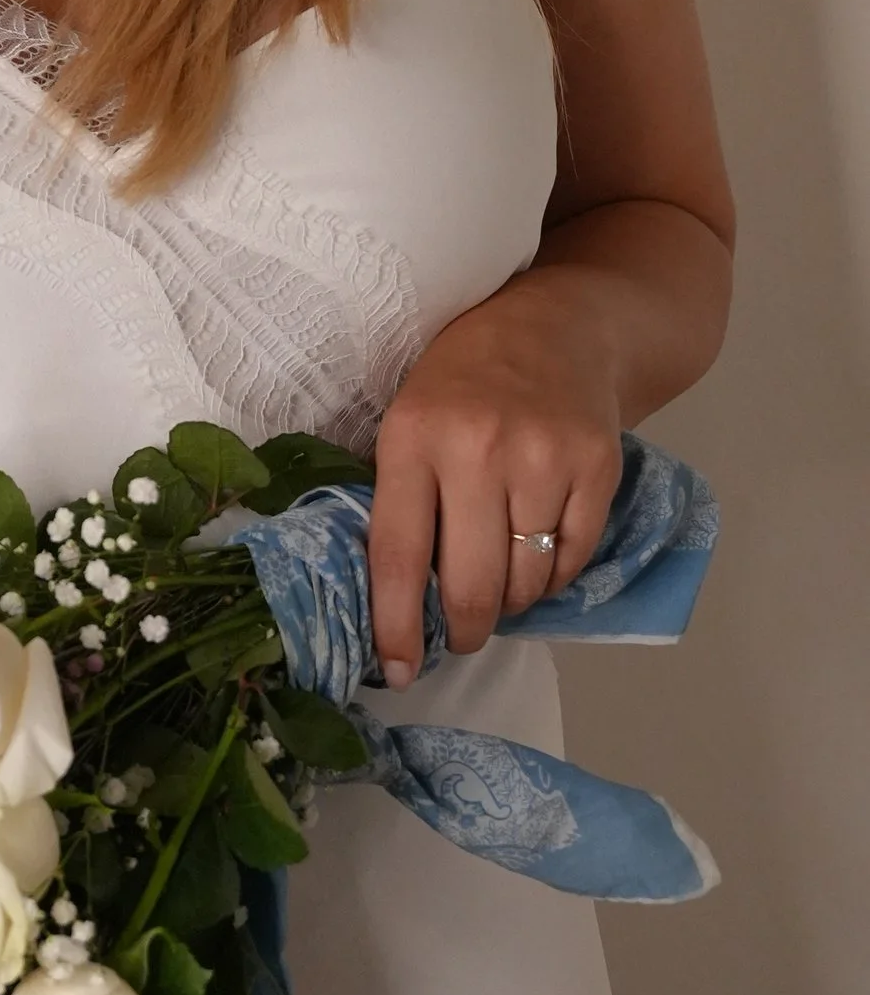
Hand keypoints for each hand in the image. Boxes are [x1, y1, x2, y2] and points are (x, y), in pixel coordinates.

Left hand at [368, 277, 621, 684]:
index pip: (400, 554)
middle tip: (459, 634)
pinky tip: (537, 556)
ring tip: (498, 581)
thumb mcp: (408, 419)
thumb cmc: (463, 380)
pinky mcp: (597, 468)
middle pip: (472, 585)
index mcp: (413, 437)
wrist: (558, 326)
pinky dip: (553, 577)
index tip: (398, 668)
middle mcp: (479, 450)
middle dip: (463, 630)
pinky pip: (572, 560)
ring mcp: (545, 459)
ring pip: (526, 583)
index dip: (396, 623)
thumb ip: (401, 497)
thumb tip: (398, 600)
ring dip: (510, 602)